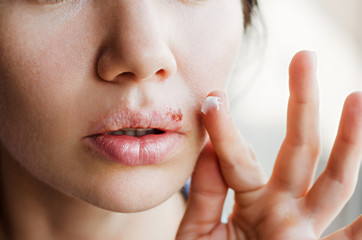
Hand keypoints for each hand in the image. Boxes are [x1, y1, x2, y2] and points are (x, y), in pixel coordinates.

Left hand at [176, 51, 361, 239]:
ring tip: (357, 98)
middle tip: (304, 57)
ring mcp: (305, 230)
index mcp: (247, 201)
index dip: (223, 130)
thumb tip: (209, 146)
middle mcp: (282, 208)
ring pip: (333, 179)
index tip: (212, 98)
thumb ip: (204, 194)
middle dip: (300, 103)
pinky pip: (353, 238)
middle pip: (296, 148)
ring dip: (348, 140)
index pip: (236, 158)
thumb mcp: (196, 233)